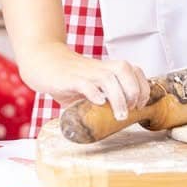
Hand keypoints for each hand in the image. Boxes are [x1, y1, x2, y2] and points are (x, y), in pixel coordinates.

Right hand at [17, 46, 152, 121]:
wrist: (44, 63)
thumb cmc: (69, 78)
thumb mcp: (91, 86)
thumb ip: (101, 100)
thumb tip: (113, 123)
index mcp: (107, 68)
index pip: (134, 70)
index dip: (142, 86)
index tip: (141, 104)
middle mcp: (99, 68)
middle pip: (125, 70)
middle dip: (134, 91)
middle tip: (131, 110)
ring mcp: (85, 73)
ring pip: (108, 79)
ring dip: (118, 97)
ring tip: (120, 115)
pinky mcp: (70, 79)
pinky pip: (85, 84)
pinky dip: (94, 92)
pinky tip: (99, 103)